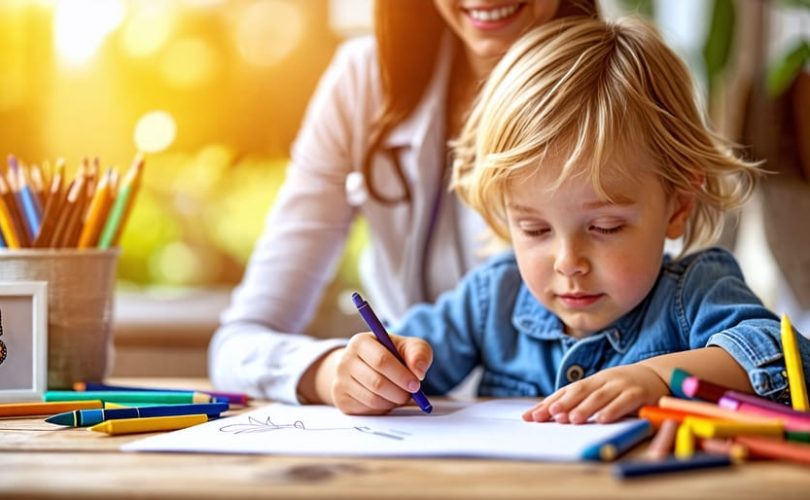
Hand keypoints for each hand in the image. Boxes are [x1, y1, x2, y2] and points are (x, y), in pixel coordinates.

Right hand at [326, 332, 432, 414]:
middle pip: (376, 382)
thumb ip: (418, 353)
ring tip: (401, 395)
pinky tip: (387, 399)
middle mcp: (345, 360)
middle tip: (412, 394)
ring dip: (393, 401)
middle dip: (400, 391)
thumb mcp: (407, 347)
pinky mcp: (341, 400)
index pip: (381, 360)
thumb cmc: (391, 354)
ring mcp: (341, 381)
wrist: (364, 366)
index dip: (401, 375)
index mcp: (360, 342)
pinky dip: (383, 408)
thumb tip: (418, 371)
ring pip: (373, 399)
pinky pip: (367, 410)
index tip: (416, 384)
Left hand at [521, 364, 667, 423]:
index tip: (530, 416)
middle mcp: (603, 381)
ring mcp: (620, 385)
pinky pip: (624, 402)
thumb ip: (581, 402)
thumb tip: (553, 416)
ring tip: (571, 419)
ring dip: (584, 408)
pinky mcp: (638, 393)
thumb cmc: (622, 388)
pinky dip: (612, 410)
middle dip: (561, 404)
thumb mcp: (601, 391)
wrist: (657, 375)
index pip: (565, 391)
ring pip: (599, 397)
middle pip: (579, 391)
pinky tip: (602, 420)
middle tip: (547, 416)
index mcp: (591, 381)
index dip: (548, 403)